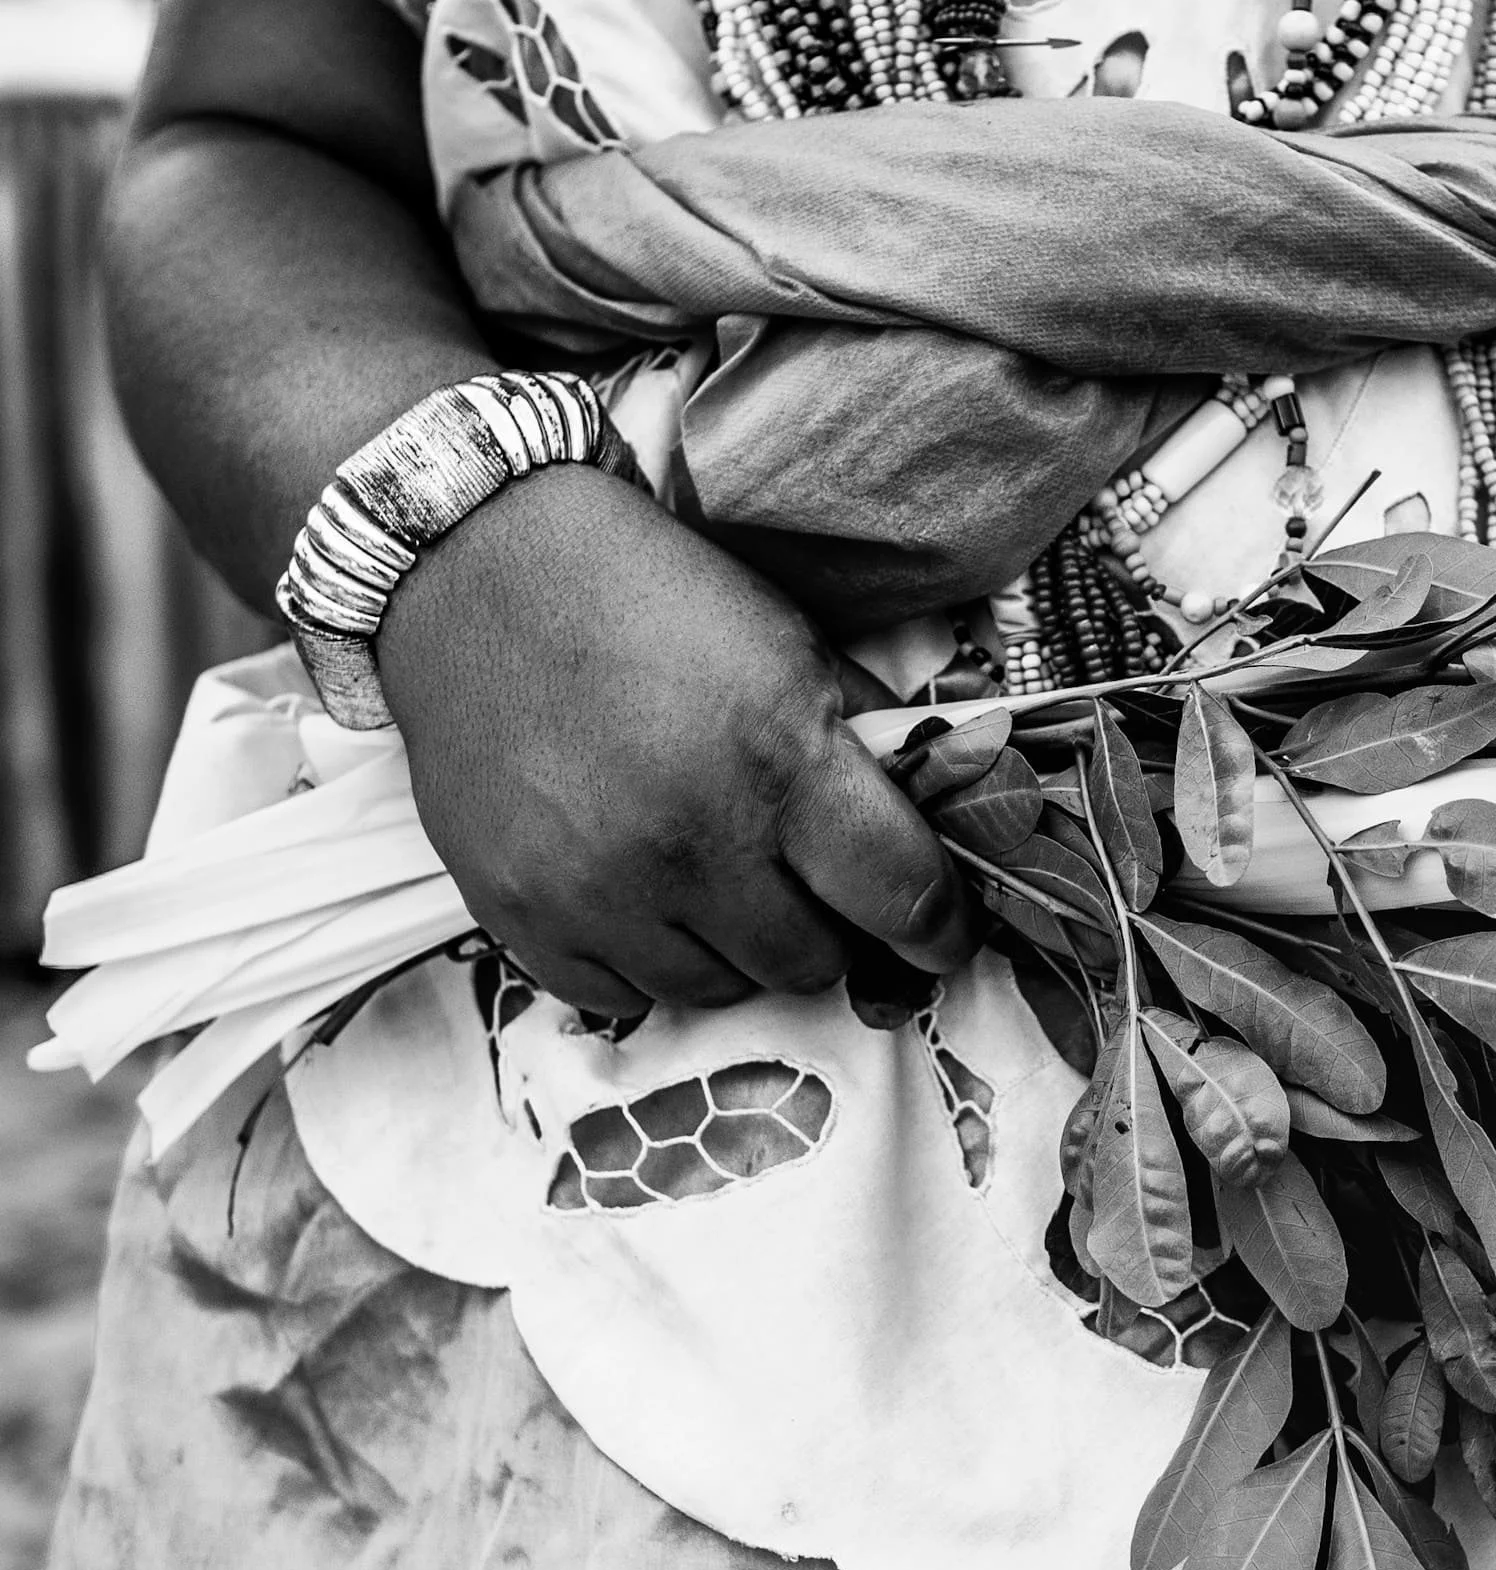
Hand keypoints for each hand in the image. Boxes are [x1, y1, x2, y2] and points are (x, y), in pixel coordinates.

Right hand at [379, 466, 970, 1015]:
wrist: (477, 570)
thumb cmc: (646, 595)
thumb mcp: (786, 639)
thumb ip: (862, 739)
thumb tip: (930, 822)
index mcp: (779, 755)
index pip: (900, 895)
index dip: (940, 930)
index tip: (945, 939)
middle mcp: (694, 840)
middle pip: (814, 961)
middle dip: (827, 924)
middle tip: (805, 878)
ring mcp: (600, 890)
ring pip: (723, 991)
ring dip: (737, 947)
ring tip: (713, 874)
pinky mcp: (523, 916)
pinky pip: (623, 998)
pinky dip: (647, 961)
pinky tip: (641, 894)